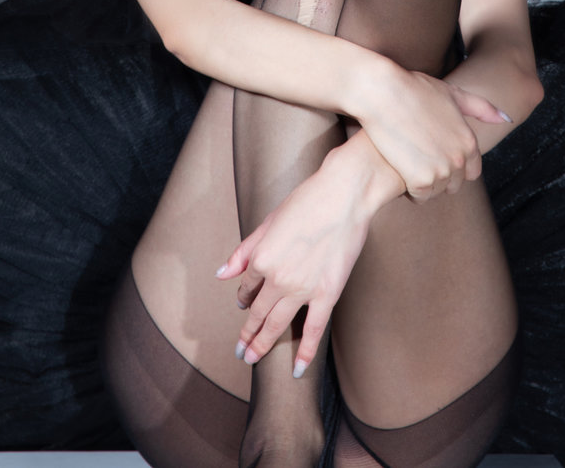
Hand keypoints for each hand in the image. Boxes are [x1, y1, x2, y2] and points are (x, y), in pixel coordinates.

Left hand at [216, 142, 388, 374]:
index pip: (247, 286)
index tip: (244, 305)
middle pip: (258, 313)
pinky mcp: (327, 294)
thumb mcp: (268, 221)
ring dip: (263, 344)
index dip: (244, 297)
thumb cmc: (307, 200)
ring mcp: (302, 289)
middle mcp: (277, 278)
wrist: (343, 195)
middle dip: (247, 334)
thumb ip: (243, 251)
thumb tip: (221, 274)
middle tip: (240, 350)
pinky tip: (298, 369)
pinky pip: (313, 330)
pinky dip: (305, 352)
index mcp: (261, 257)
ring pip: (277, 324)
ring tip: (253, 359)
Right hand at [356, 64, 510, 200]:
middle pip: (453, 185)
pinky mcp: (420, 181)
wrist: (383, 94)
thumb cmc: (414, 89)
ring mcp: (441, 171)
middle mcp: (460, 159)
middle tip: (419, 156)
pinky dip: (410, 188)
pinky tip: (401, 168)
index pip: (471, 172)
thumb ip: (481, 108)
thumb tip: (507, 118)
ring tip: (409, 159)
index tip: (436, 154)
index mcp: (469, 141)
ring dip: (423, 182)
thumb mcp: (452, 93)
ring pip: (436, 192)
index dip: (454, 165)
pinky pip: (419, 196)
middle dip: (439, 175)